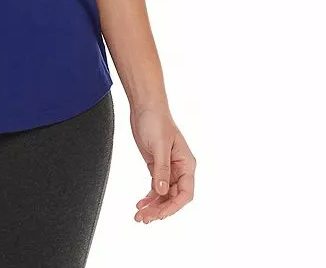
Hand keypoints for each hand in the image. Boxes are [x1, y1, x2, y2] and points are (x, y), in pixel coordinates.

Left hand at [129, 103, 194, 222]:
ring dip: (152, 206)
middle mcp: (180, 169)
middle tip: (144, 219)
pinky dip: (148, 197)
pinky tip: (140, 205)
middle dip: (160, 209)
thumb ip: (161, 169)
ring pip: (162, 195)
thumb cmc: (156, 121)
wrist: (144, 106)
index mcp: (186, 164)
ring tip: (139, 217)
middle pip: (172, 197)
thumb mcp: (159, 145)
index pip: (185, 193)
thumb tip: (161, 192)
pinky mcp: (156, 167)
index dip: (174, 207)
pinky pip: (155, 188)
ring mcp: (168, 169)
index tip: (160, 215)